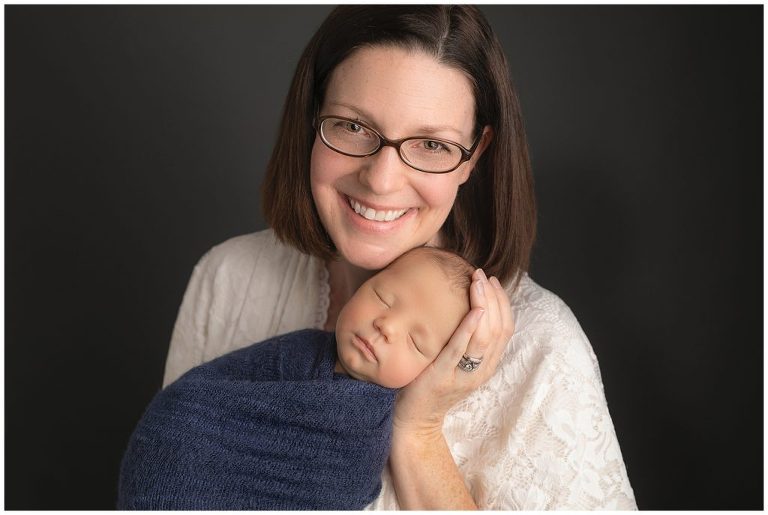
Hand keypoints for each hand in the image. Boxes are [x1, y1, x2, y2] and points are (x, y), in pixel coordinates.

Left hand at [393, 268, 514, 434]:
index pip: (505, 328)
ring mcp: (464, 376)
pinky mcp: (444, 377)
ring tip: (477, 282)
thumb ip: (464, 340)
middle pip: (499, 328)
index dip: (503, 302)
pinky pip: (461, 350)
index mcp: (486, 365)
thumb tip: (466, 305)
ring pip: (486, 337)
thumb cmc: (431, 385)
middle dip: (494, 297)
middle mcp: (481, 370)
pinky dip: (470, 328)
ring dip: (484, 304)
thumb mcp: (455, 361)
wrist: (415, 422)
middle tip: (483, 274)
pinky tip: (473, 310)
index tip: (493, 280)